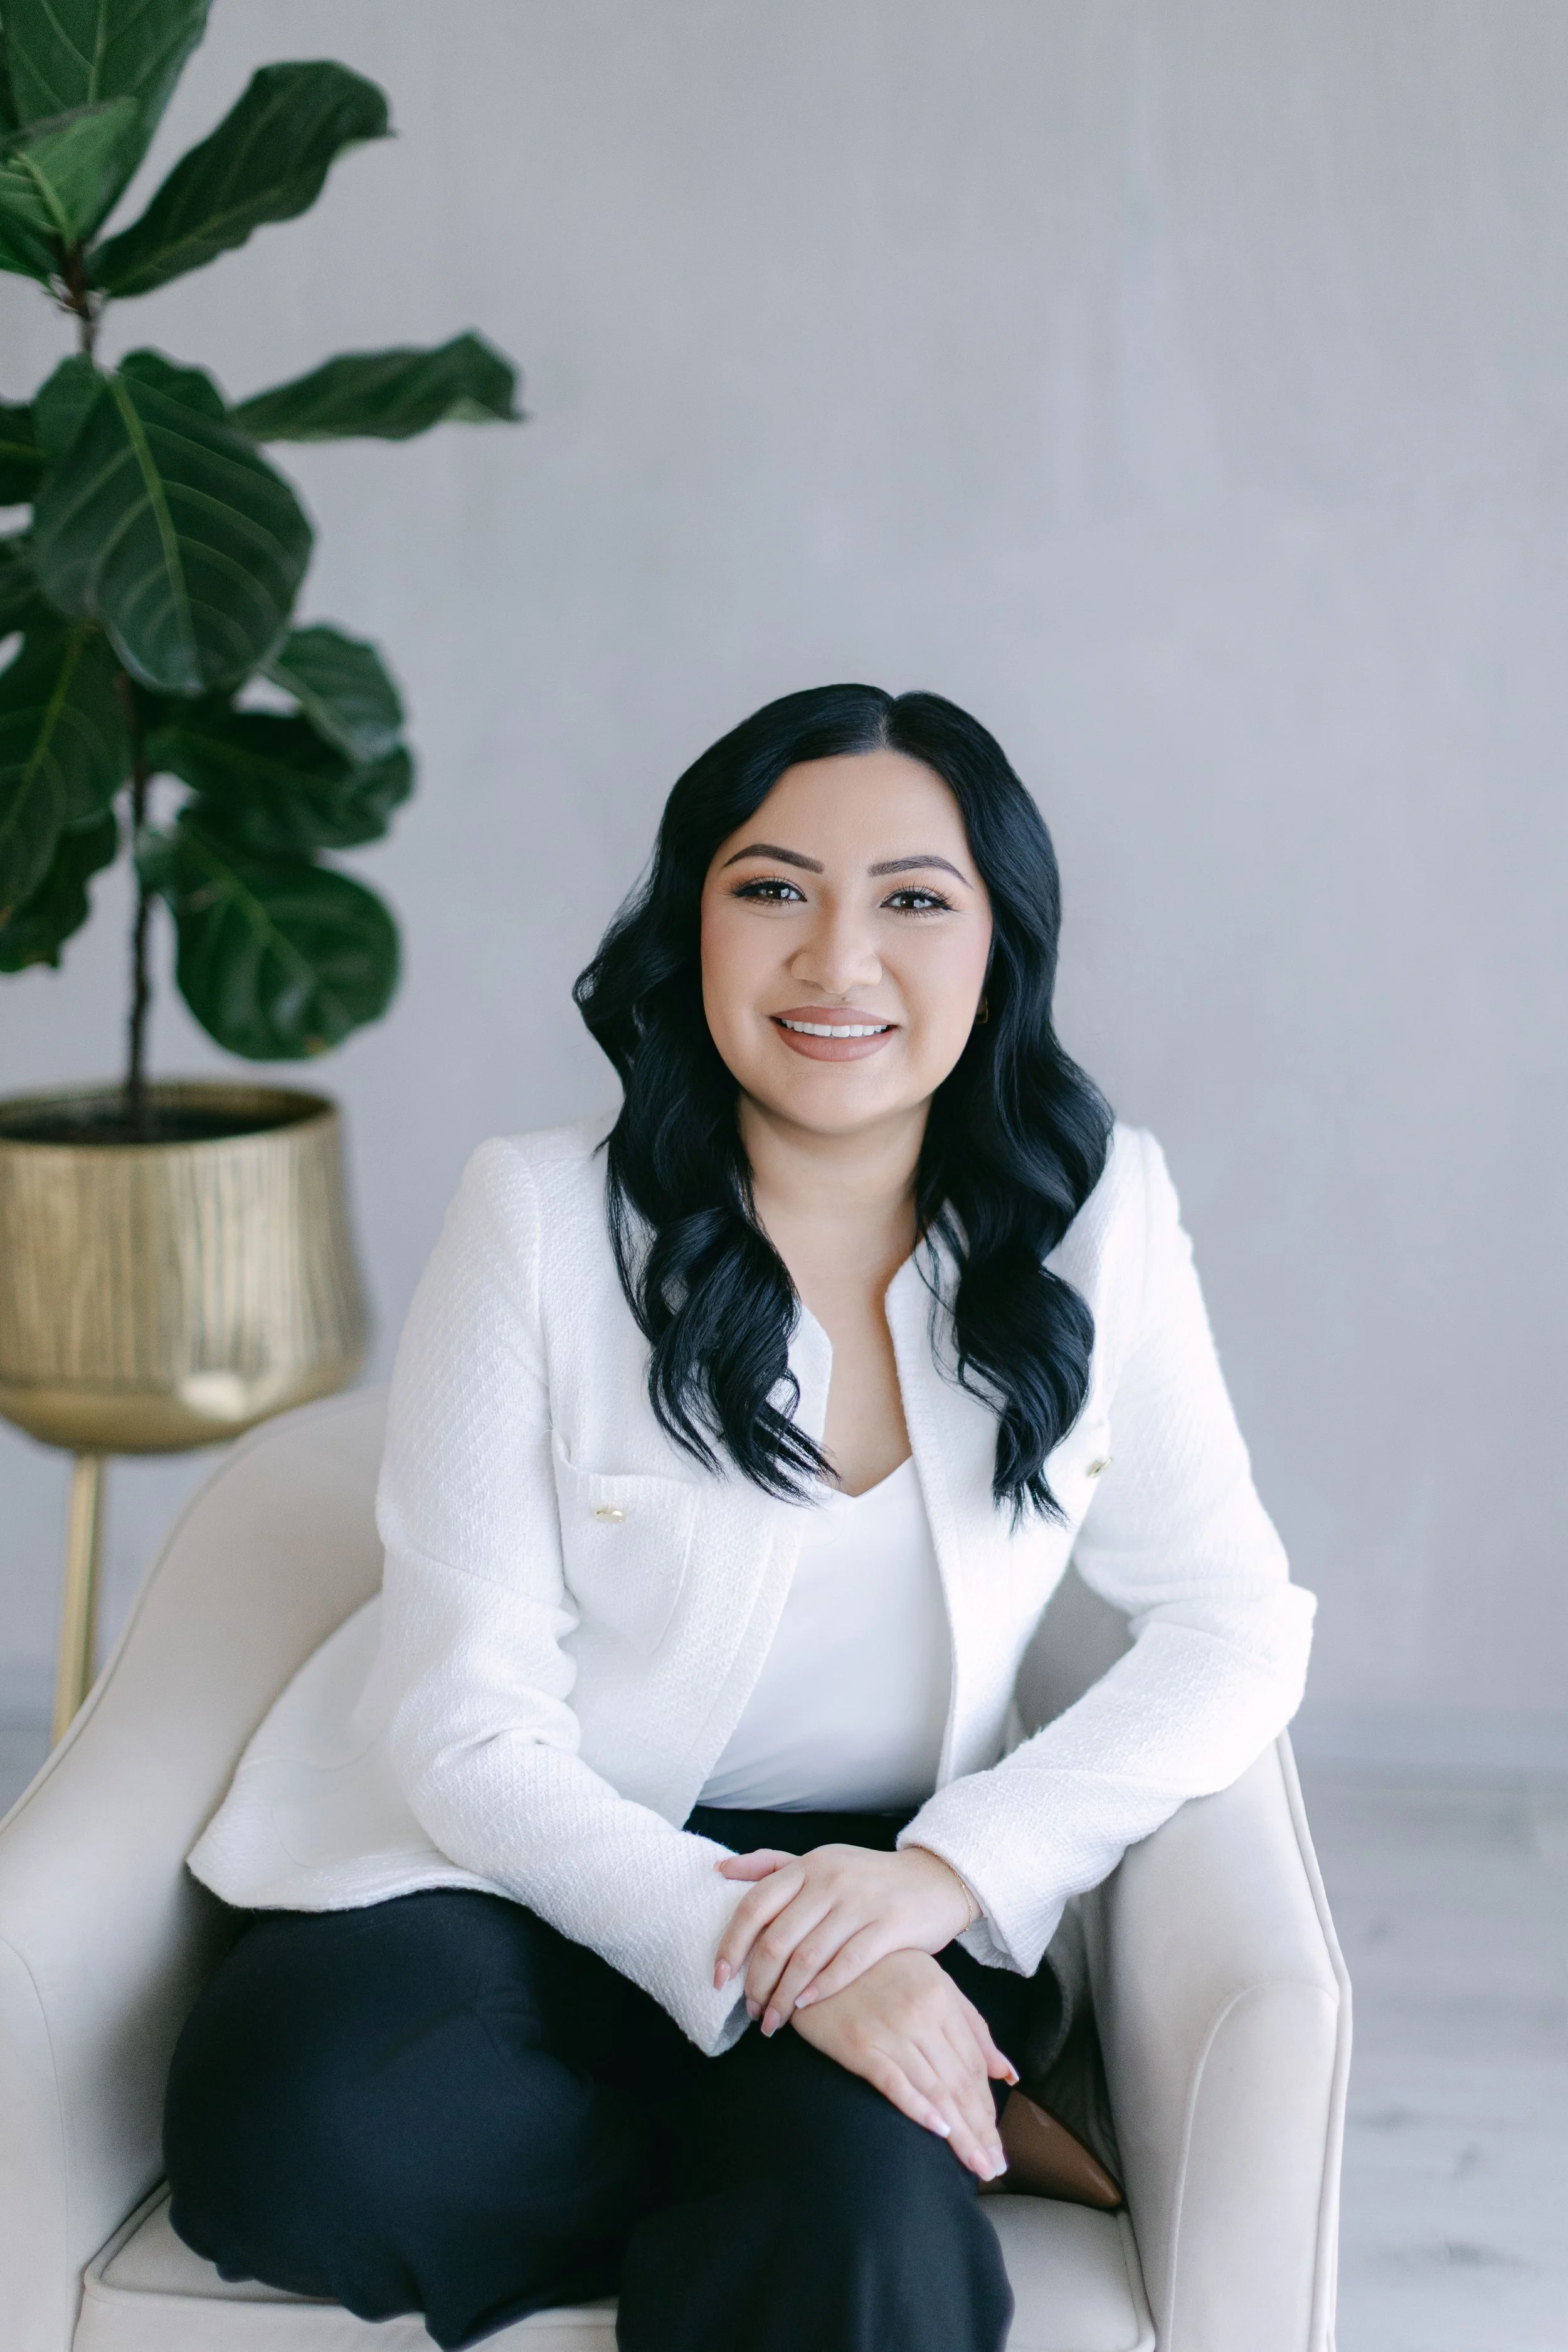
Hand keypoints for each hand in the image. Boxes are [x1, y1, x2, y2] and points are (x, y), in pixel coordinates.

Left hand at [713, 1840, 974, 2033]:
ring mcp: (860, 1903)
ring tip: (774, 2019)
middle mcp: (830, 1880)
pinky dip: (821, 1989)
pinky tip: (807, 2005)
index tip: (719, 1977)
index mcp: (808, 1865)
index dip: (731, 1944)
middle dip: (757, 1982)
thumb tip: (720, 1870)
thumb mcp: (820, 1861)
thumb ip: (771, 1865)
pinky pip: (847, 1963)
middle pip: (777, 1939)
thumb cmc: (867, 1878)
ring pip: (807, 1957)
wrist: (934, 1879)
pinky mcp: (889, 1926)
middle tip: (751, 2010)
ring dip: (784, 1995)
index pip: (755, 1905)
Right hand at [790, 1949, 1015, 2180]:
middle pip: (959, 2082)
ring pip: (935, 2088)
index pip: (974, 2063)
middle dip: (980, 2129)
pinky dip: (918, 2106)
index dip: (987, 2106)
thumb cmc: (878, 1969)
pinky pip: (893, 2081)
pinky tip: (938, 2130)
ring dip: (960, 2132)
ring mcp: (889, 2029)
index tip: (997, 2142)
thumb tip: (1007, 2073)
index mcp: (941, 1996)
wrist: (817, 1956)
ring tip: (977, 2165)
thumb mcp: (931, 1981)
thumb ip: (970, 2026)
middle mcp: (920, 2013)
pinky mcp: (858, 2044)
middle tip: (994, 2168)